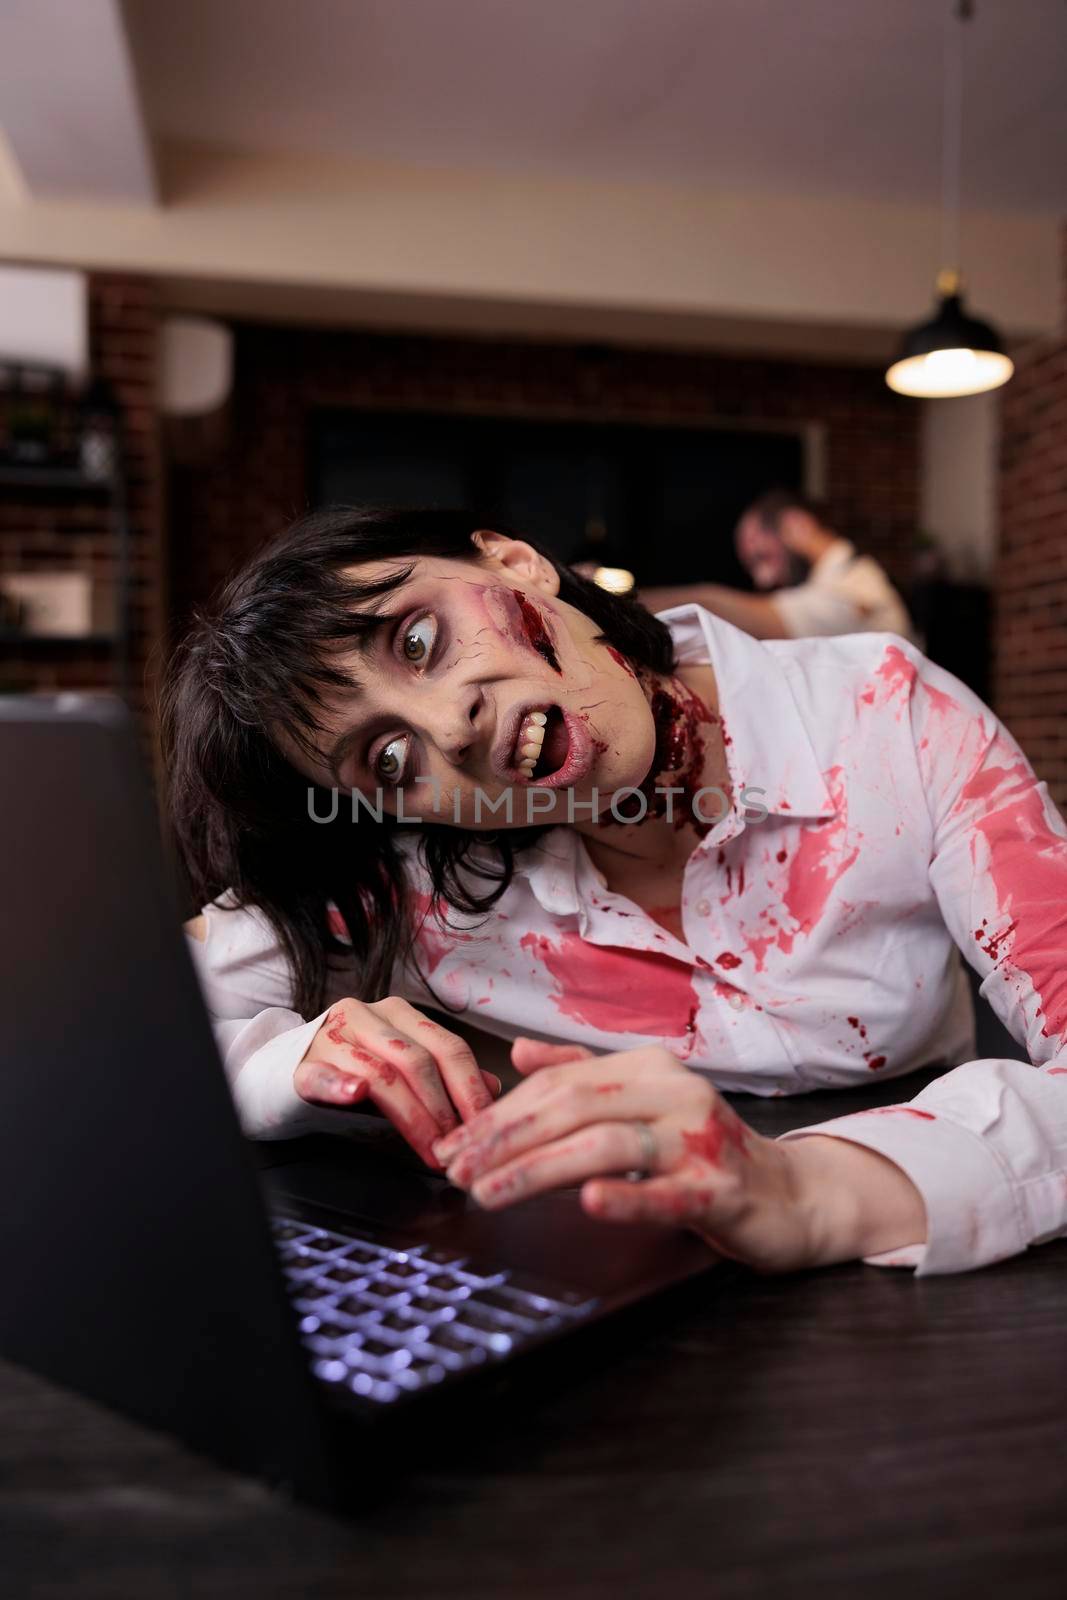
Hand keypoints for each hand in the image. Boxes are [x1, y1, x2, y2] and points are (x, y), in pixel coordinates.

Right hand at [296, 997, 501, 1169]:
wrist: (277, 1074)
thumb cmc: (347, 1073)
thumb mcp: (400, 1071)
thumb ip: (444, 1076)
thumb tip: (493, 1087)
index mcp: (398, 1014)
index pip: (447, 1046)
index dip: (470, 1087)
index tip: (486, 1124)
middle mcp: (366, 1016)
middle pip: (418, 1060)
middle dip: (444, 1108)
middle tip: (458, 1147)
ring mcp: (331, 1037)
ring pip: (381, 1073)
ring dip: (412, 1115)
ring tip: (430, 1147)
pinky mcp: (300, 1065)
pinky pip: (322, 1074)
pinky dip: (340, 1084)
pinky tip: (355, 1095)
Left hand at [432, 1039, 926, 1271]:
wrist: (790, 1196)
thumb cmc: (703, 1152)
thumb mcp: (642, 1103)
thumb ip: (583, 1074)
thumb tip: (519, 1052)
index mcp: (647, 1068)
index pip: (557, 1083)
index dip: (499, 1114)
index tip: (453, 1146)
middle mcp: (673, 1091)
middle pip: (573, 1106)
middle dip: (505, 1140)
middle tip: (456, 1171)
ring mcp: (699, 1139)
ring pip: (606, 1144)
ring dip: (538, 1168)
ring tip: (488, 1193)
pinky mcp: (721, 1189)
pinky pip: (666, 1192)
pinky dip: (626, 1196)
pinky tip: (588, 1203)